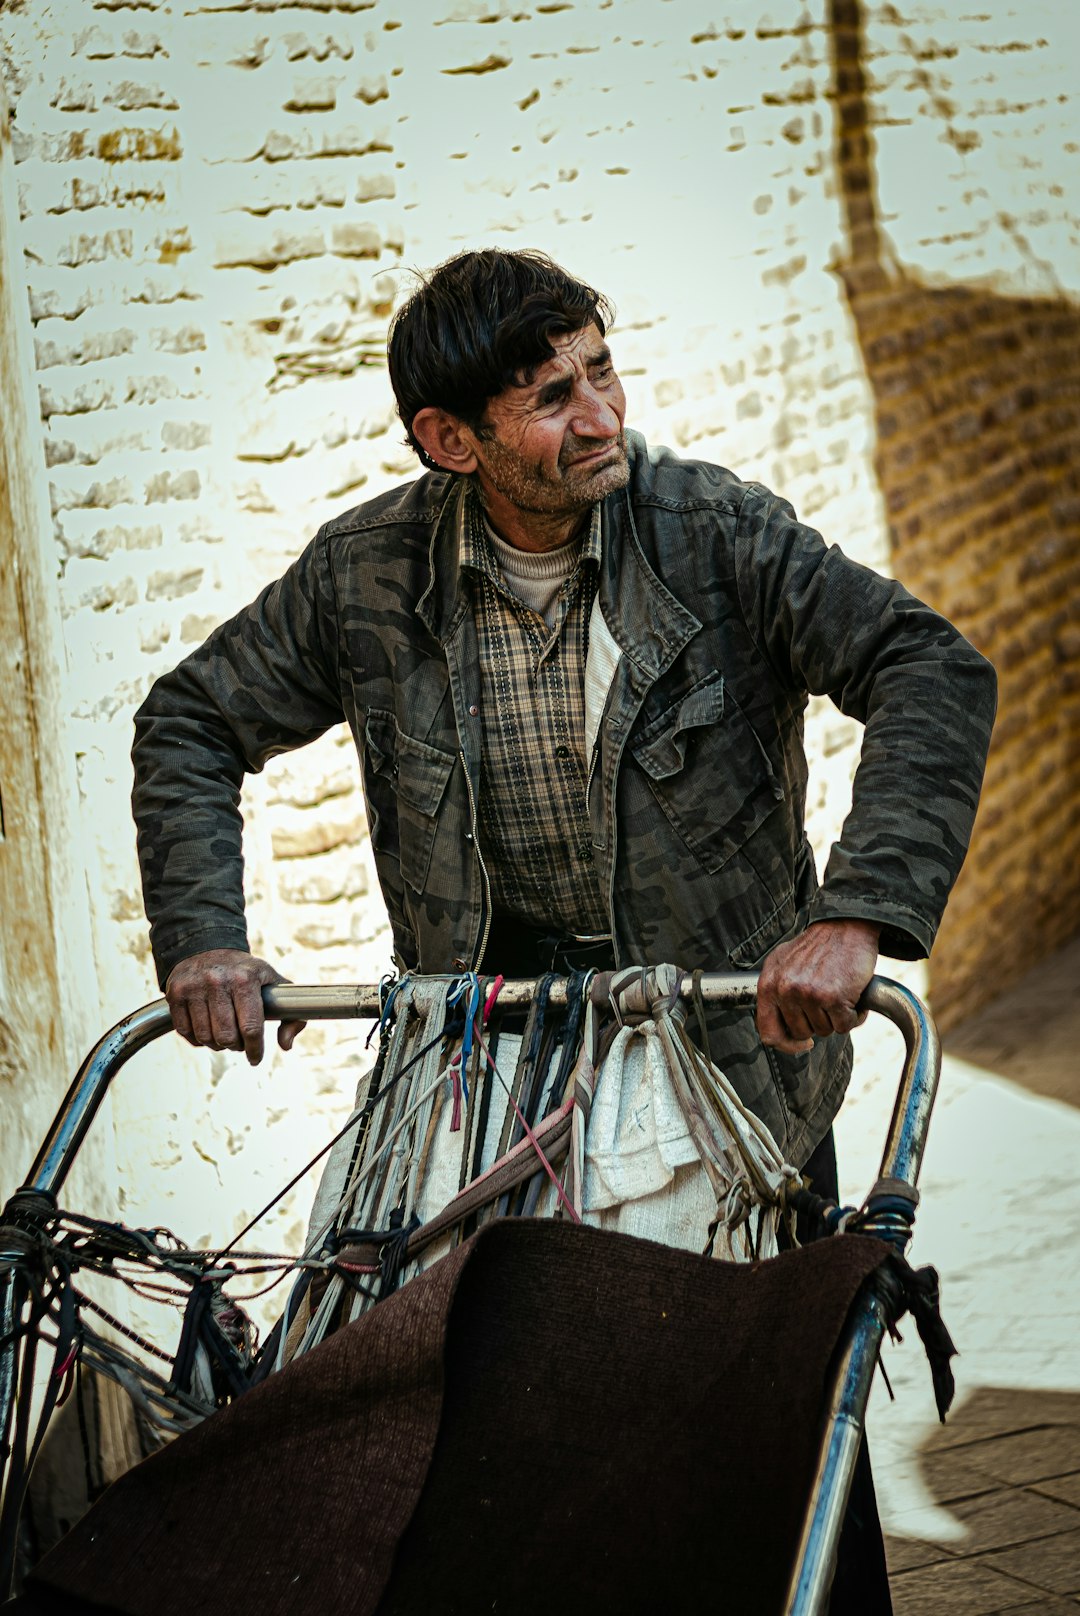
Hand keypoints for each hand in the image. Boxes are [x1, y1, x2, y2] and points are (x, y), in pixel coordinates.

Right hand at [164, 949, 305, 1065]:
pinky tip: (207, 1031)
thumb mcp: (273, 983)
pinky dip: (198, 1039)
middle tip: (240, 1043)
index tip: (255, 1058)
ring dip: (217, 1044)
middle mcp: (217, 981)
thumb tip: (286, 1046)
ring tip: (225, 1035)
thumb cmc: (245, 972)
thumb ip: (292, 1015)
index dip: (254, 1049)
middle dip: (236, 1047)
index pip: (251, 1027)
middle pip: (227, 1037)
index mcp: (245, 979)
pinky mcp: (175, 993)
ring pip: (206, 1038)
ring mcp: (194, 987)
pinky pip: (186, 1032)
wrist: (208, 946)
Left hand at [756, 919, 879, 1055]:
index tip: (802, 1043)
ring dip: (837, 1017)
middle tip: (827, 1000)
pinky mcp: (833, 998)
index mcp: (768, 984)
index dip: (787, 1044)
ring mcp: (808, 995)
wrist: (845, 926)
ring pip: (825, 1031)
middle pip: (802, 1033)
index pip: (768, 1033)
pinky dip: (855, 1016)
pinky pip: (845, 1026)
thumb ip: (775, 992)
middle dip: (818, 1022)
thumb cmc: (817, 946)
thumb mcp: (782, 963)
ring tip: (839, 993)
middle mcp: (785, 990)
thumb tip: (774, 1029)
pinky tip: (853, 997)